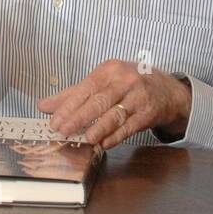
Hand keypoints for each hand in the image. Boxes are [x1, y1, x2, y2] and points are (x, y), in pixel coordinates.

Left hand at [37, 61, 192, 149]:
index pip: (84, 89)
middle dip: (78, 118)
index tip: (54, 121)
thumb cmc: (129, 84)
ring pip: (114, 114)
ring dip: (98, 128)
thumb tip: (44, 106)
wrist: (167, 90)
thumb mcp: (103, 82)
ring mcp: (138, 96)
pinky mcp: (148, 112)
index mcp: (109, 70)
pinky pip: (129, 126)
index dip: (68, 106)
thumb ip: (73, 94)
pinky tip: (104, 143)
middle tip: (63, 131)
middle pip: (98, 101)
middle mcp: (124, 80)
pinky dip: (116, 136)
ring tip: (85, 139)